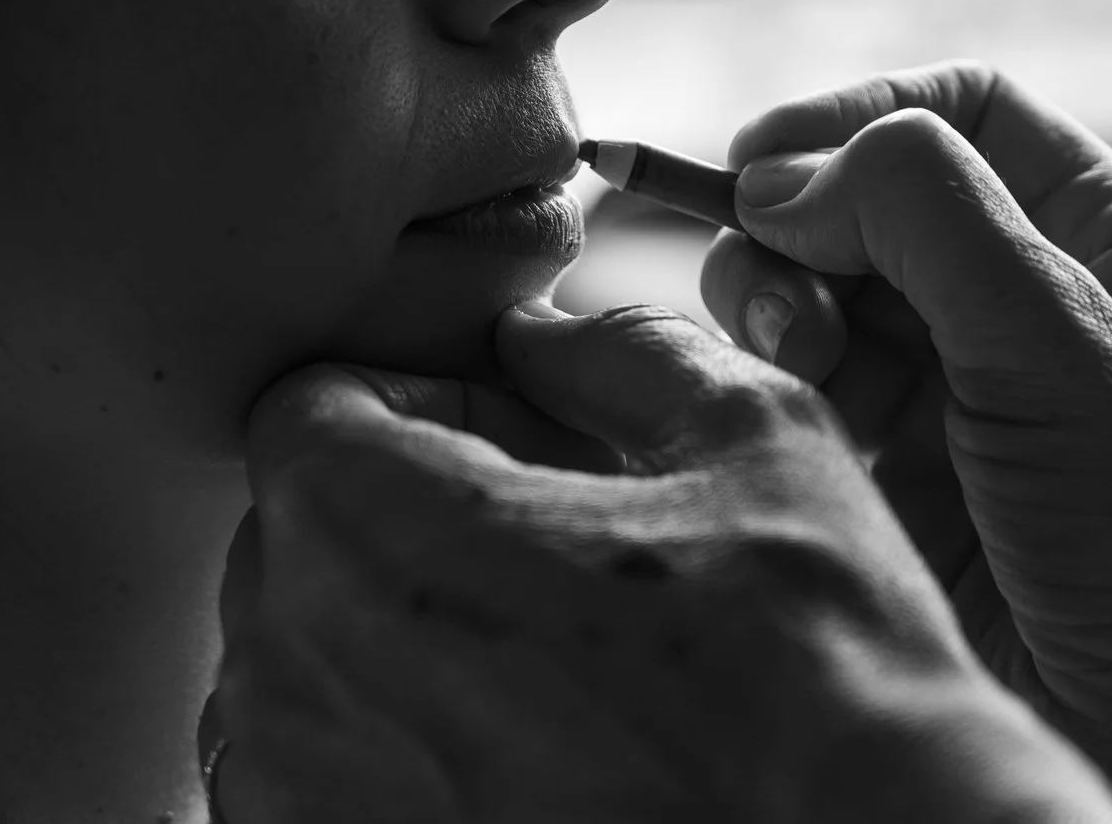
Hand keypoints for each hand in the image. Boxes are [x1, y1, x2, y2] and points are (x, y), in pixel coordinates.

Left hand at [209, 305, 1111, 823]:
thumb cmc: (819, 685)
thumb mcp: (758, 445)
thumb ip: (624, 355)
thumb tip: (547, 334)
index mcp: (368, 528)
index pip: (304, 408)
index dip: (415, 401)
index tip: (507, 440)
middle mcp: (292, 676)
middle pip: (296, 536)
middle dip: (402, 517)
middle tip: (547, 548)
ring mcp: (299, 802)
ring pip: (299, 670)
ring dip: (392, 640)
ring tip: (543, 663)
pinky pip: (315, 785)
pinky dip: (392, 752)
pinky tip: (526, 755)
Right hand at [700, 60, 1111, 822]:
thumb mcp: (1061, 346)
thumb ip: (926, 220)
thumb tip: (781, 172)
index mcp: (1108, 237)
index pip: (963, 112)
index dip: (854, 114)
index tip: (755, 158)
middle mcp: (1031, 296)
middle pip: (871, 200)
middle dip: (802, 227)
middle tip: (773, 288)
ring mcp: (965, 387)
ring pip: (825, 292)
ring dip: (779, 305)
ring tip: (788, 357)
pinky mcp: (909, 472)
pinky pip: (810, 389)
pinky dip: (776, 382)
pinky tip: (782, 409)